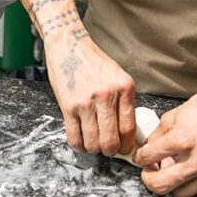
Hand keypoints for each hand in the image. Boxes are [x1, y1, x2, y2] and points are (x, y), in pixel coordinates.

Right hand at [43, 30, 136, 156]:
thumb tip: (127, 133)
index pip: (129, 128)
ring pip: (93, 142)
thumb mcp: (118, 77)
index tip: (125, 150)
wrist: (69, 45)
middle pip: (111, 140)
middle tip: (108, 150)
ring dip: (94, 149)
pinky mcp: (67, 105)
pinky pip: (74, 137)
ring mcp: (86, 102)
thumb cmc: (94, 62)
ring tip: (93, 144)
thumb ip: (124, 102)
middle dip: (110, 151)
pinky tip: (81, 143)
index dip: (127, 145)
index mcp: (124, 88)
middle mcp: (106, 95)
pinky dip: (78, 146)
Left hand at [133, 46, 196, 196]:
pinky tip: (196, 170)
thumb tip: (146, 152)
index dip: (139, 159)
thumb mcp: (175, 115)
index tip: (140, 159)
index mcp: (182, 139)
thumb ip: (157, 136)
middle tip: (150, 173)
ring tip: (177, 167)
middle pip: (162, 186)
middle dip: (150, 180)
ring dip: (175, 182)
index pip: (148, 158)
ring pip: (181, 193)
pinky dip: (196, 185)